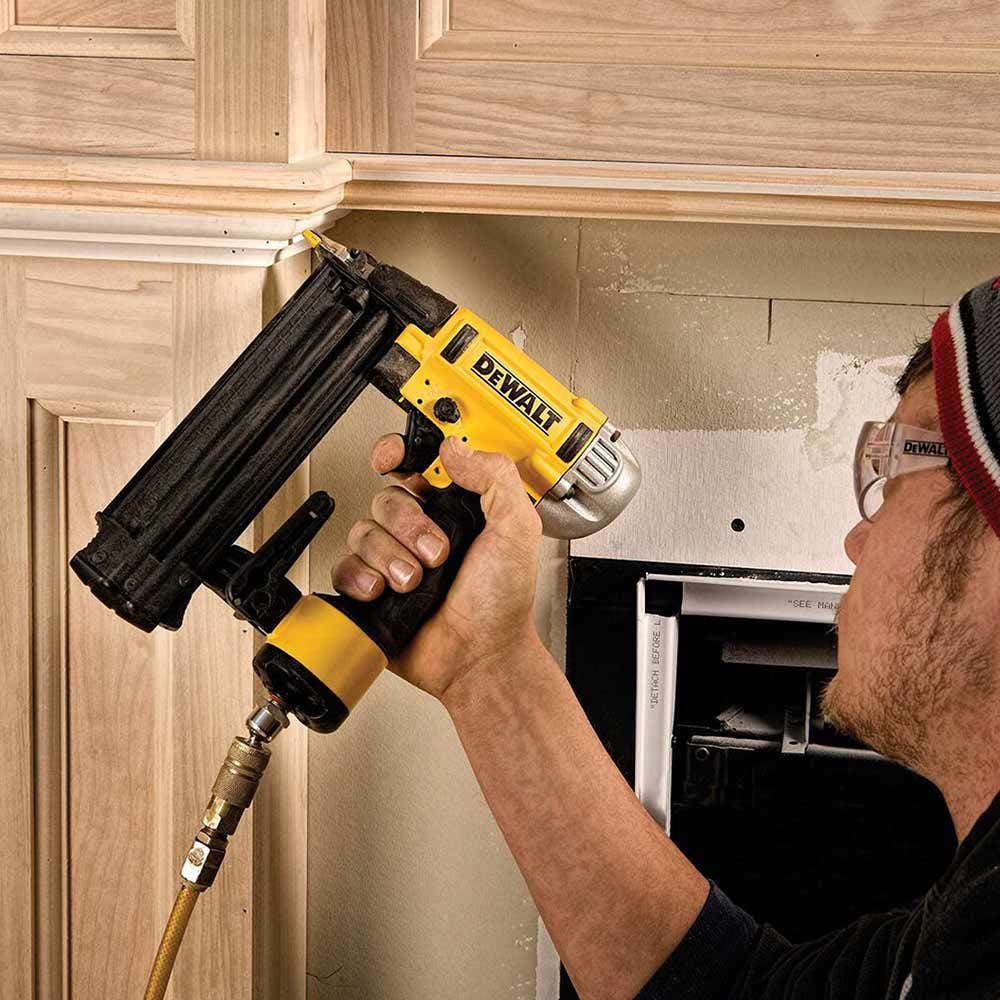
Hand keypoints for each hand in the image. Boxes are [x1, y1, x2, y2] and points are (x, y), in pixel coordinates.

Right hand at [331, 435, 543, 700]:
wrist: (481, 658)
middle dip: (409, 526)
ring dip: (389, 557)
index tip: (391, 458)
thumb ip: (494, 477)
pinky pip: (344, 568)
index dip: (396, 452)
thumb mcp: (517, 529)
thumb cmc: (503, 603)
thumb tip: (455, 446)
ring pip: (362, 531)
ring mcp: (393, 559)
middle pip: (386, 499)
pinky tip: (383, 592)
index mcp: (453, 509)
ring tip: (415, 582)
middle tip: (436, 553)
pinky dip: (360, 578)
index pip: (414, 463)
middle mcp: (420, 530)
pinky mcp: (371, 589)